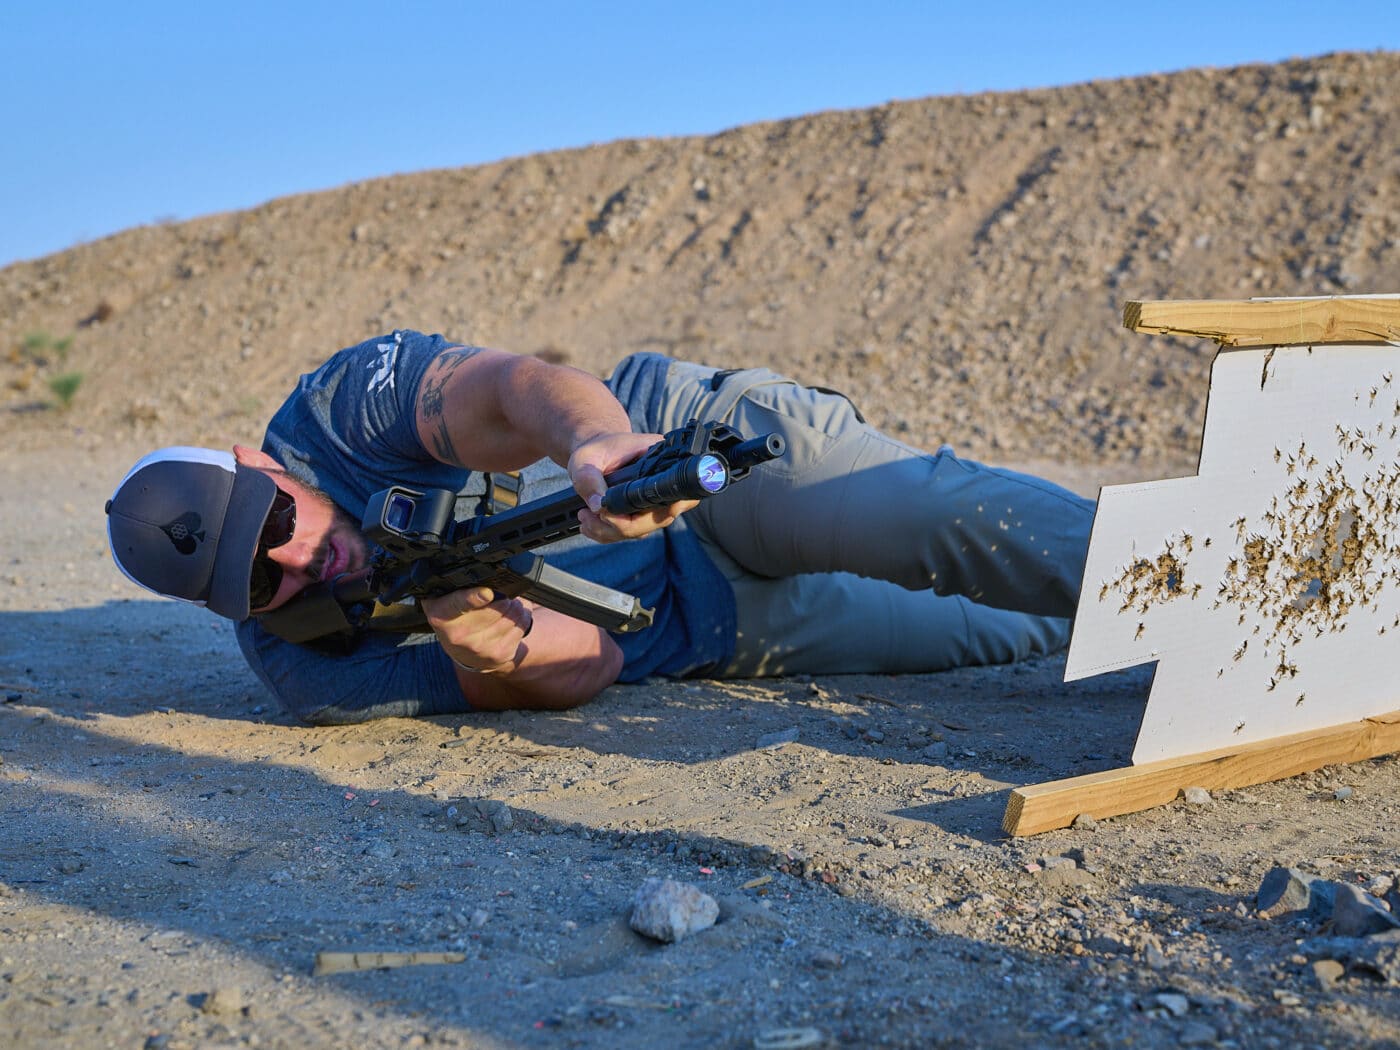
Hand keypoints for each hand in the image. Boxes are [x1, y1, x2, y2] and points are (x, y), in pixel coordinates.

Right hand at [420, 587, 533, 674]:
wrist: (463, 651)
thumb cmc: (456, 617)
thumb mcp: (446, 599)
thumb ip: (459, 586)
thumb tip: (485, 581)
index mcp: (441, 615)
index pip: (458, 604)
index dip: (474, 597)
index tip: (487, 593)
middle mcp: (458, 636)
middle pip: (496, 608)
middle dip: (504, 597)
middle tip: (501, 596)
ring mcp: (479, 648)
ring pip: (512, 616)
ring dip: (515, 607)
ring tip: (507, 606)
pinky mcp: (498, 656)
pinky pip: (521, 628)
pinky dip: (521, 619)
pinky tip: (511, 619)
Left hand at [568, 432, 700, 542]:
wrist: (594, 453)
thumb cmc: (595, 450)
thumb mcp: (586, 459)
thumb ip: (589, 479)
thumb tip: (599, 507)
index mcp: (661, 462)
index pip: (672, 492)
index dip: (661, 509)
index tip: (627, 514)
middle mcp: (664, 485)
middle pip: (658, 519)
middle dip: (622, 525)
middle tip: (588, 513)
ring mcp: (655, 503)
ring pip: (642, 530)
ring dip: (610, 531)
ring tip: (584, 516)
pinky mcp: (642, 515)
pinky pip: (630, 533)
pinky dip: (607, 534)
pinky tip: (589, 524)